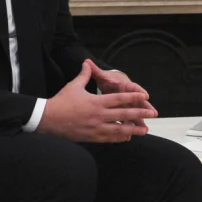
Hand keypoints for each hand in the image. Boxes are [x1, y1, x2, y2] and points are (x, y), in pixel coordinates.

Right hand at [37, 63, 157, 142]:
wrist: (48, 119)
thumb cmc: (61, 102)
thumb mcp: (73, 86)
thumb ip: (84, 75)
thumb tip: (87, 63)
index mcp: (96, 102)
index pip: (120, 99)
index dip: (134, 98)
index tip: (145, 97)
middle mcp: (99, 116)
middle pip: (124, 115)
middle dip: (140, 114)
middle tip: (153, 114)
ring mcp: (96, 128)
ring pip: (119, 129)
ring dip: (134, 130)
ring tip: (145, 130)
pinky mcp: (91, 137)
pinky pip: (109, 138)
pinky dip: (119, 138)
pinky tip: (127, 138)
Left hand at [87, 60, 157, 125]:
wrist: (111, 82)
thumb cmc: (107, 79)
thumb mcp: (102, 75)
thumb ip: (95, 70)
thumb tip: (86, 61)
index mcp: (123, 84)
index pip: (132, 87)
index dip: (138, 91)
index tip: (145, 95)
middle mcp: (128, 94)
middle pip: (138, 101)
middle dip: (145, 108)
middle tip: (153, 113)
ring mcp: (127, 104)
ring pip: (134, 113)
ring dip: (139, 120)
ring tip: (144, 129)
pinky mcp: (124, 110)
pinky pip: (127, 119)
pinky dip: (129, 126)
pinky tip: (130, 135)